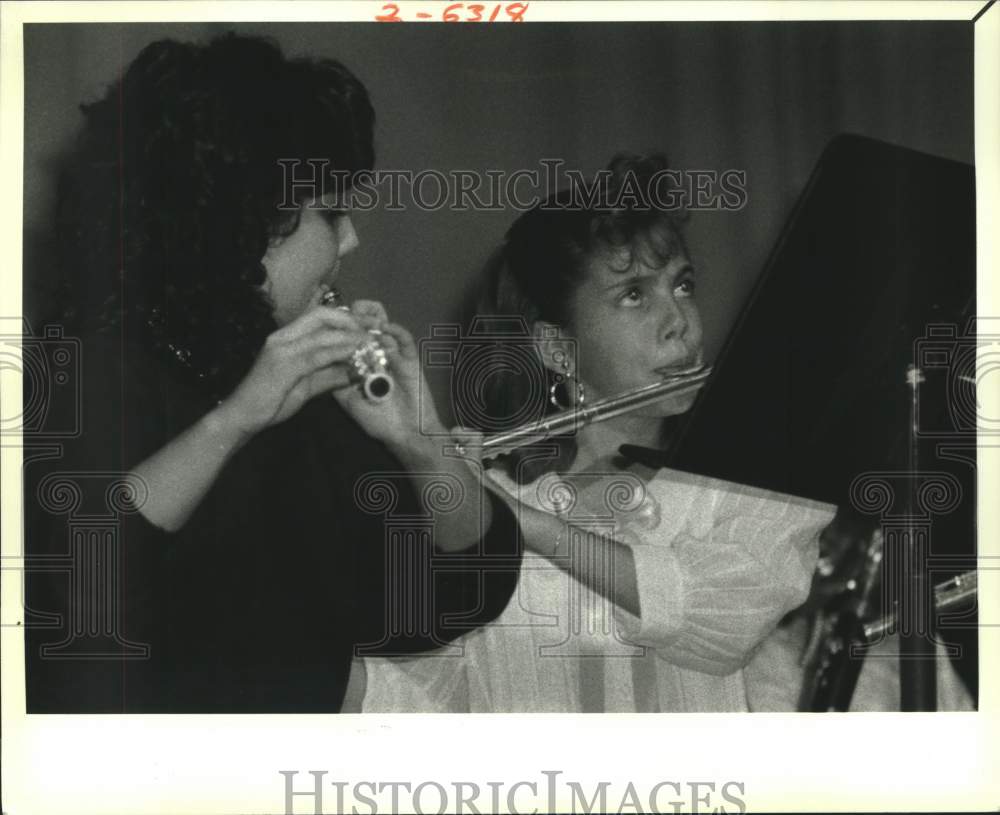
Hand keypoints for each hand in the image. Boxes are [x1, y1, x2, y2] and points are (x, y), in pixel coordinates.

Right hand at [218, 305, 371, 436]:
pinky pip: (317, 355)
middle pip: (320, 315)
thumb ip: (327, 376)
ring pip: (322, 334)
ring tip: (370, 342)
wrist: (243, 416)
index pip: (317, 316)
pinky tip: (354, 355)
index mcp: (285, 338)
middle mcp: (282, 337)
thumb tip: (353, 371)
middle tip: (372, 330)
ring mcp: (282, 349)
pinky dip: (338, 353)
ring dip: (349, 337)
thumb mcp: (305, 386)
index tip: (366, 325)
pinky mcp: (284, 366)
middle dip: (349, 320)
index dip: (344, 317)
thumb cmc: (271, 401)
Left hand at [330, 301, 444, 453]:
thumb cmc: (378, 420)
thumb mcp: (348, 401)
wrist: (407, 433)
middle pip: (364, 323)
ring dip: (373, 320)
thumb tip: (319, 359)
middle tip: (347, 317)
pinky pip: (405, 340)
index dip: (338, 326)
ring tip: (365, 322)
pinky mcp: (410, 359)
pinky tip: (386, 330)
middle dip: (354, 317)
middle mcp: (373, 354)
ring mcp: (392, 354)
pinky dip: (395, 331)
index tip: (328, 323)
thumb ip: (335, 380)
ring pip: (383, 325)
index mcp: (357, 362)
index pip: (346, 335)